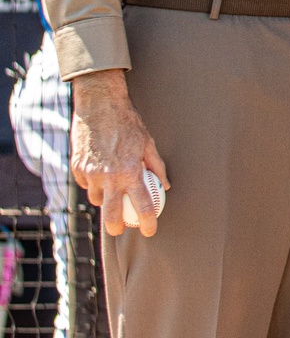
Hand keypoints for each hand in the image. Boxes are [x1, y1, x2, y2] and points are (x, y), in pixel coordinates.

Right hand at [70, 70, 167, 238]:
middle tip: (121, 229)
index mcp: (130, 172)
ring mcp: (90, 173)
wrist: (99, 106)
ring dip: (104, 200)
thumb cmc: (128, 123)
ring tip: (112, 194)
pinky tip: (99, 175)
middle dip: (116, 227)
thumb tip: (163, 186)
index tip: (150, 231)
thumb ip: (156, 166)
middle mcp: (109, 177)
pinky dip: (92, 184)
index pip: (142, 205)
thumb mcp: (148, 143)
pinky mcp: (77, 167)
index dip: (147, 222)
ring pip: (96, 198)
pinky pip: (85, 184)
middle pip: (111, 214)